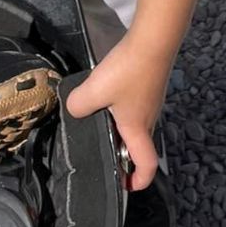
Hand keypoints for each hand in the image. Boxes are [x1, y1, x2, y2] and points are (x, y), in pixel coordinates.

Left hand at [64, 35, 170, 189]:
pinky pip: (135, 108)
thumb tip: (73, 110)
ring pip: (136, 126)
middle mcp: (149, 120)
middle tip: (100, 149)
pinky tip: (107, 95)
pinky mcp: (149, 87)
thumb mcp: (95, 90)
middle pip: (140, 147)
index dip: (138, 181)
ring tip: (97, 120)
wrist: (153, 41)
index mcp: (138, 130)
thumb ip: (78, 105)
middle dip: (122, 155)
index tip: (124, 185)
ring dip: (120, 130)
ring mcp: (151, 102)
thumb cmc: (127, 72)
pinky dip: (121, 111)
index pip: (147, 166)